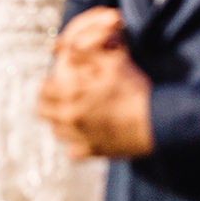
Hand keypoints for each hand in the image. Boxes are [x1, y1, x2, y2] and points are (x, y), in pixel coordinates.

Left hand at [38, 8, 153, 159]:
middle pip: (42, 112)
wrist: (156, 120)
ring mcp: (79, 135)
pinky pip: (72, 152)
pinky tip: (85, 136)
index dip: (47, 85)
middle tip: (59, 99)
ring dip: (60, 123)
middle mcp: (70, 115)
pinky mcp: (92, 151)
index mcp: (71, 93)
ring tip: (72, 115)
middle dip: (48, 104)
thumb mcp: (112, 62)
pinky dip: (75, 145)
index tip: (54, 83)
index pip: (42, 89)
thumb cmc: (134, 89)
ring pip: (55, 132)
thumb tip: (65, 48)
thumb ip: (85, 53)